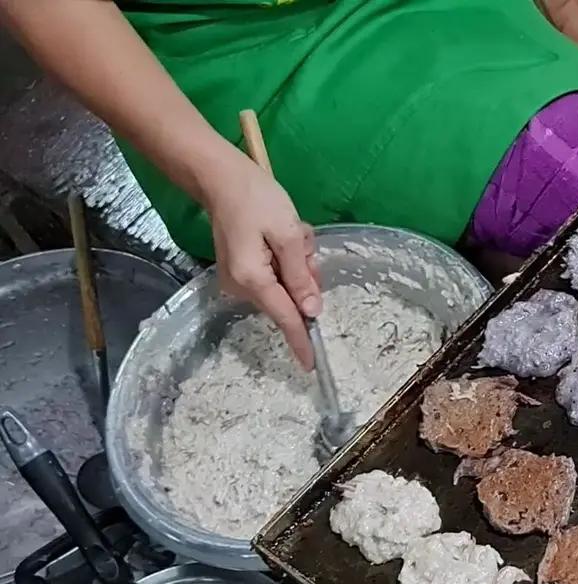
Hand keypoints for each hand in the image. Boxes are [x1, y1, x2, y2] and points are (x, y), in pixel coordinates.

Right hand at [200, 151, 320, 368]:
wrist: (220, 178)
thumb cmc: (255, 199)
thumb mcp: (288, 234)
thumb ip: (301, 275)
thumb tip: (311, 311)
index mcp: (252, 279)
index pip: (285, 317)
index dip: (301, 340)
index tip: (311, 365)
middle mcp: (241, 287)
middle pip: (288, 298)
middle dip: (303, 273)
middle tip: (300, 240)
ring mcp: (238, 280)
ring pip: (285, 285)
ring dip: (295, 262)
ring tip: (289, 232)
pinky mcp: (241, 272)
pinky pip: (275, 275)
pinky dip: (284, 258)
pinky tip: (279, 234)